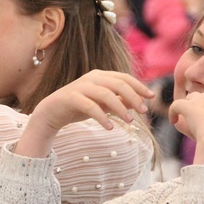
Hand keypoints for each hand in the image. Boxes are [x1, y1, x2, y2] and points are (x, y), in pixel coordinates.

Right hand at [15, 70, 152, 157]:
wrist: (51, 112)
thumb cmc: (78, 107)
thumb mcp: (102, 104)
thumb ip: (118, 101)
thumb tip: (139, 103)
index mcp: (100, 76)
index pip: (124, 77)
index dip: (139, 86)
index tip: (151, 97)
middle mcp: (91, 78)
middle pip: (118, 84)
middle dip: (133, 97)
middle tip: (144, 111)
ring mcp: (81, 87)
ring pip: (106, 94)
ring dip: (120, 108)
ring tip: (129, 121)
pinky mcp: (71, 98)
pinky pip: (90, 106)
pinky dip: (102, 117)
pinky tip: (110, 128)